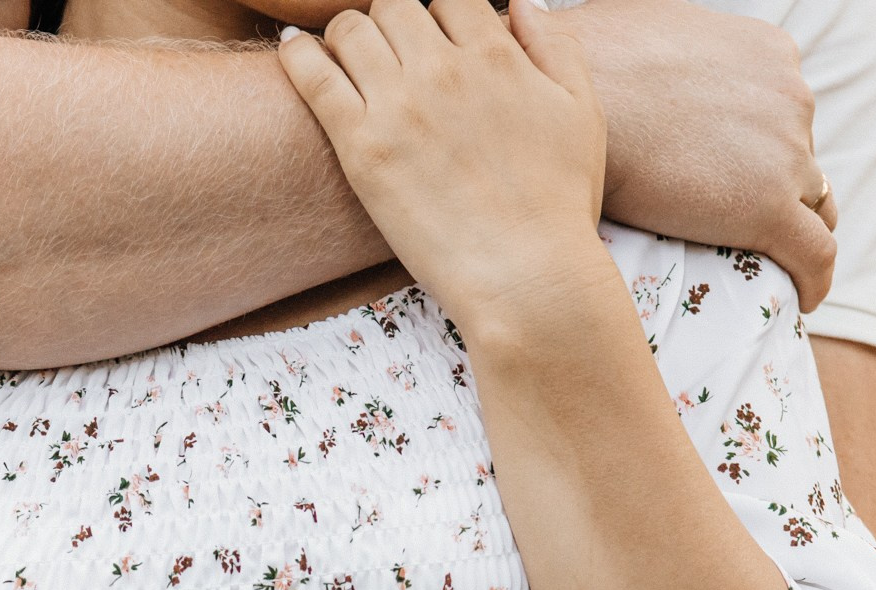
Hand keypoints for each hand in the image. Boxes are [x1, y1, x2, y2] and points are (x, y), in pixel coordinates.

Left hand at [279, 0, 608, 335]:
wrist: (527, 276)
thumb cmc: (559, 205)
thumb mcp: (583, 112)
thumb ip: (555, 47)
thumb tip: (522, 4)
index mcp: (496, 55)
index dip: (439, 12)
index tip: (433, 37)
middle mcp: (443, 70)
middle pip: (394, 5)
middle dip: (390, 20)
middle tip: (388, 50)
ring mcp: (398, 107)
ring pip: (350, 30)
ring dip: (347, 35)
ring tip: (346, 57)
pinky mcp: (361, 148)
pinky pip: (312, 76)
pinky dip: (297, 53)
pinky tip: (292, 48)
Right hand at [566, 0, 836, 309]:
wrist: (576, 100)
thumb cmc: (590, 65)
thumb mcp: (655, 32)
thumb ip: (679, 56)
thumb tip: (647, 71)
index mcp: (770, 54)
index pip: (786, 111)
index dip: (766, 148)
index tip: (742, 174)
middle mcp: (791, 96)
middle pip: (801, 157)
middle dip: (778, 187)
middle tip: (742, 220)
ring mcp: (786, 154)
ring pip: (814, 206)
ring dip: (796, 232)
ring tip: (774, 264)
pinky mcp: (769, 209)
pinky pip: (816, 254)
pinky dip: (814, 280)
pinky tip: (802, 299)